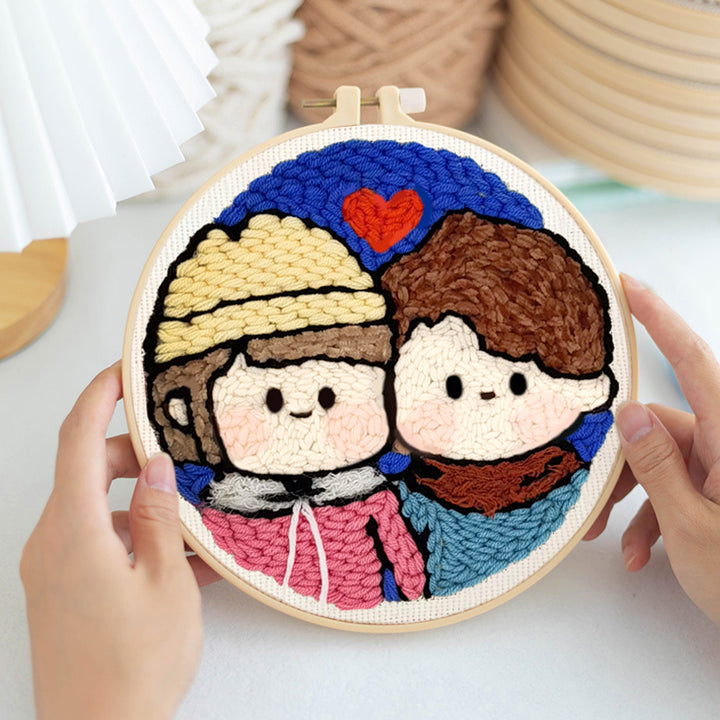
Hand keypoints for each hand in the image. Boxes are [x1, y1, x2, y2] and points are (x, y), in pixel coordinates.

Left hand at [20, 363, 219, 719]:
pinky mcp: (61, 590)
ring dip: (139, 502)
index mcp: (73, 531)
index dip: (99, 396)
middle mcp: (52, 542)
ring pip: (95, 508)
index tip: (123, 371)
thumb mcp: (166, 582)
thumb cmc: (135, 665)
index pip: (77, 439)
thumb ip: (161, 515)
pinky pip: (96, 542)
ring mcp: (52, 568)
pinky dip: (133, 535)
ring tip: (193, 519)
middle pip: (87, 472)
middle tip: (184, 461)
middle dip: (134, 457)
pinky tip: (181, 558)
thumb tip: (158, 467)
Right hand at [584, 274, 719, 626]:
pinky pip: (675, 489)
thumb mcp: (694, 527)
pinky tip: (639, 553)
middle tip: (585, 499)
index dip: (659, 319)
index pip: (692, 361)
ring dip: (630, 499)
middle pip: (658, 428)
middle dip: (617, 462)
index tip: (627, 287)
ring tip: (608, 538)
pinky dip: (651, 518)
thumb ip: (658, 466)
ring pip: (659, 463)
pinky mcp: (716, 494)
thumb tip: (629, 412)